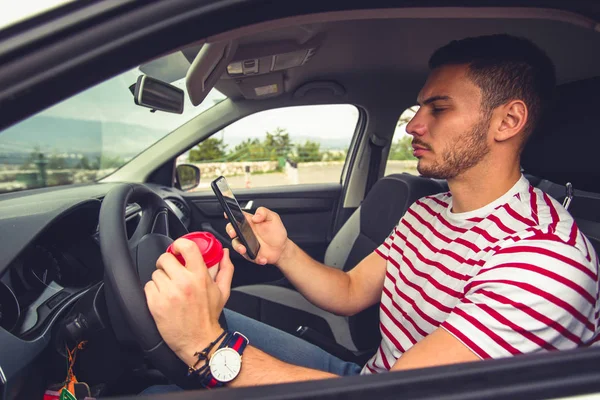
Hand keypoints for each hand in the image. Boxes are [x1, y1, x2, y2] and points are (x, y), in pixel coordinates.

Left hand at [144, 239, 234, 365]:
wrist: (199, 341)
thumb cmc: (209, 316)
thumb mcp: (222, 291)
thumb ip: (225, 270)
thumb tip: (225, 254)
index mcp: (199, 277)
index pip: (187, 247)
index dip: (179, 244)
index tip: (177, 249)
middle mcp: (184, 283)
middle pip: (165, 259)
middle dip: (167, 264)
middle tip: (171, 272)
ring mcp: (168, 293)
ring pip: (155, 273)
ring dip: (161, 279)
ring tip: (170, 289)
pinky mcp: (156, 303)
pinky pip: (148, 286)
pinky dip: (153, 291)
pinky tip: (163, 298)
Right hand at [226, 207, 289, 265]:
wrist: (281, 248)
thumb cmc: (276, 232)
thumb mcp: (273, 218)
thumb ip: (264, 212)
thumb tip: (255, 216)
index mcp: (249, 222)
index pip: (237, 216)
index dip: (230, 214)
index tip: (227, 215)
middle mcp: (245, 232)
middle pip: (231, 229)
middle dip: (230, 231)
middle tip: (234, 233)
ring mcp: (245, 243)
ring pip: (236, 244)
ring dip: (238, 247)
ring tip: (245, 249)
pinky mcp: (249, 254)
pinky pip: (247, 256)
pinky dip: (255, 258)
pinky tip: (262, 258)